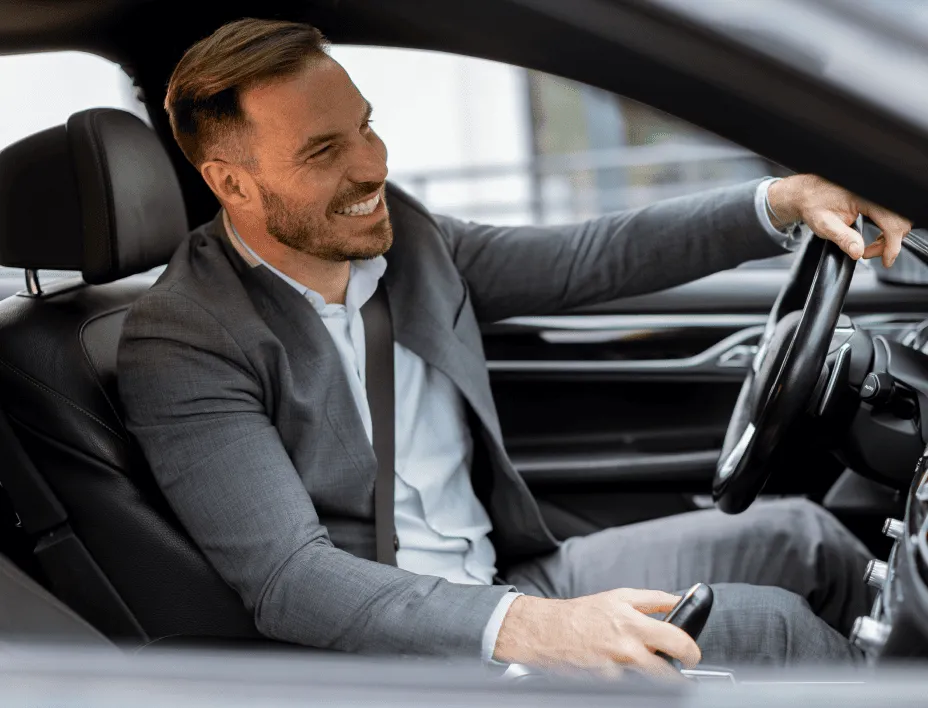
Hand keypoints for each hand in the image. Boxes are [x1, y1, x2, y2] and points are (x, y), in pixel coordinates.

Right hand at [493, 589, 700, 679]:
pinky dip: (633, 679)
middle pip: (669, 671)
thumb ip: (654, 600)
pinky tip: (623, 669)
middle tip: (675, 666)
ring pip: (652, 681)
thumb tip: (680, 600)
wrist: (548, 631)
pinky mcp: (606, 683)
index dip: (691, 651)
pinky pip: (631, 685)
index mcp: (632, 622)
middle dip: (677, 672)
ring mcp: (616, 669)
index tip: (691, 655)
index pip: (677, 640)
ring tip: (644, 664)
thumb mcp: (620, 597)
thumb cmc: (582, 614)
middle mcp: (626, 647)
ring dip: (654, 676)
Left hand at [767, 174, 911, 266]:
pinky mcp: (876, 200)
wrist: (806, 194)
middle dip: (890, 243)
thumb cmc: (813, 205)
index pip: (891, 222)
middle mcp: (874, 194)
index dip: (892, 245)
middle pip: (899, 221)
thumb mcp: (825, 225)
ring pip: (898, 220)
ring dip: (889, 238)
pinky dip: (887, 231)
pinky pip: (892, 216)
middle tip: (869, 254)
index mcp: (866, 197)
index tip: (886, 261)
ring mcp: (876, 196)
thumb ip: (843, 238)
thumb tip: (858, 252)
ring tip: (869, 248)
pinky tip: (875, 239)